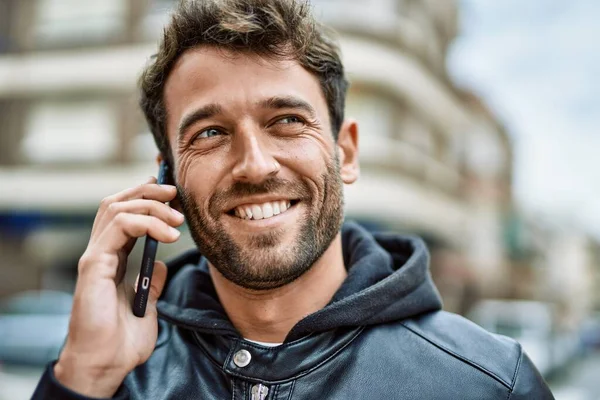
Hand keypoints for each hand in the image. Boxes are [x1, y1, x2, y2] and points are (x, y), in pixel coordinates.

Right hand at [54, 177, 183, 396]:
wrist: (106, 363)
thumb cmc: (122, 339)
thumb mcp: (147, 303)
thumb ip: (151, 281)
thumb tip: (161, 263)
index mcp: (111, 258)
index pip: (123, 214)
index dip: (143, 197)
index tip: (169, 193)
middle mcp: (100, 252)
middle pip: (117, 203)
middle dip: (147, 191)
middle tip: (175, 193)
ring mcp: (95, 256)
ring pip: (116, 208)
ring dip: (151, 206)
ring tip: (177, 219)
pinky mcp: (94, 264)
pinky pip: (118, 227)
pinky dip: (146, 223)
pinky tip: (168, 235)